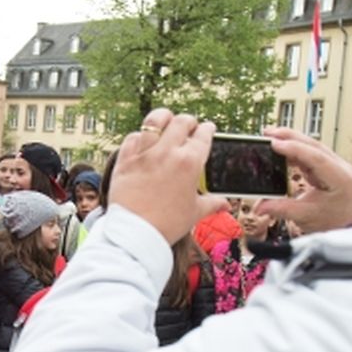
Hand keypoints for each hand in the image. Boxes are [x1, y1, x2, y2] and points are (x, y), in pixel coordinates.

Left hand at [109, 109, 224, 244]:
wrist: (136, 233)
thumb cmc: (167, 224)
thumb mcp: (194, 212)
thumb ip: (212, 203)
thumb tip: (225, 204)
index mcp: (190, 163)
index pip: (203, 135)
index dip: (207, 129)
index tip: (208, 129)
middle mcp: (168, 153)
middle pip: (181, 122)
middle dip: (188, 121)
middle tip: (189, 125)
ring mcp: (145, 154)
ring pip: (155, 121)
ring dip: (163, 117)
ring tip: (166, 119)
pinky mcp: (126, 159)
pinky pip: (132, 137)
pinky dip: (140, 135)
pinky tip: (143, 139)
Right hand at [257, 127, 351, 232]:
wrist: (350, 230)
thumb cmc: (335, 224)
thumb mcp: (305, 217)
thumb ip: (280, 209)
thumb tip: (259, 206)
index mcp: (339, 177)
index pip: (315, 156)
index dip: (293, 148)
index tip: (274, 143)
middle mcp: (339, 167)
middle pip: (313, 145)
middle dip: (290, 137)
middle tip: (268, 133)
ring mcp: (335, 166)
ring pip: (312, 147)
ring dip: (292, 141)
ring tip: (272, 138)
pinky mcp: (328, 170)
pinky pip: (311, 155)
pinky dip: (296, 151)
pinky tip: (283, 149)